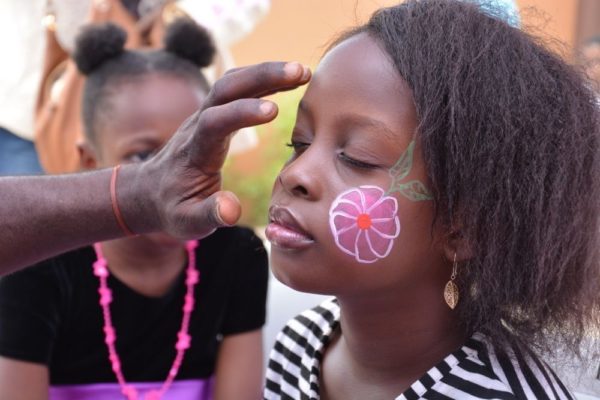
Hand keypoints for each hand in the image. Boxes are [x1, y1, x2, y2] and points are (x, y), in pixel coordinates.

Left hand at [124, 62, 310, 238]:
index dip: (241, 113)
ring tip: (303, 72)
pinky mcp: (215, 115)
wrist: (149, 191)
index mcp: (195, 152)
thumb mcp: (187, 222)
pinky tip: (289, 79)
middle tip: (301, 73)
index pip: (214, 123)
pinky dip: (263, 79)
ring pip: (232, 82)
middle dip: (262, 77)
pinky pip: (237, 89)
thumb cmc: (172, 208)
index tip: (274, 111)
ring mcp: (205, 116)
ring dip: (266, 72)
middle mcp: (198, 126)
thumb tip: (232, 209)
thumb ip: (209, 215)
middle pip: (225, 89)